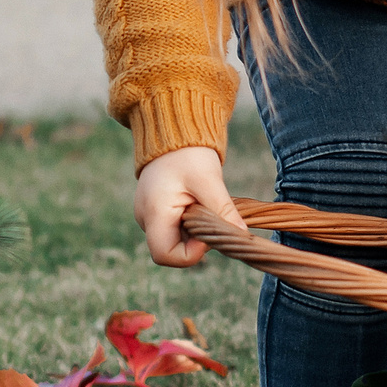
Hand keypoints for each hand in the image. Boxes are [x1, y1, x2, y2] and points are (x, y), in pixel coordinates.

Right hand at [132, 145, 239, 266]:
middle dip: (194, 242)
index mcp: (153, 212)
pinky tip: (197, 202)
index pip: (165, 255)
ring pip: (174, 240)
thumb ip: (222, 210)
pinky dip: (189, 223)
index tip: (208, 233)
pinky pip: (173, 228)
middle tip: (210, 215)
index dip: (190, 254)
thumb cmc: (188, 153)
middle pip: (170, 250)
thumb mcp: (208, 180)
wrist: (172, 131)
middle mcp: (145, 218)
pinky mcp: (155, 211)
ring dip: (194, 231)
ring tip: (203, 203)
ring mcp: (148, 215)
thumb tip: (241, 234)